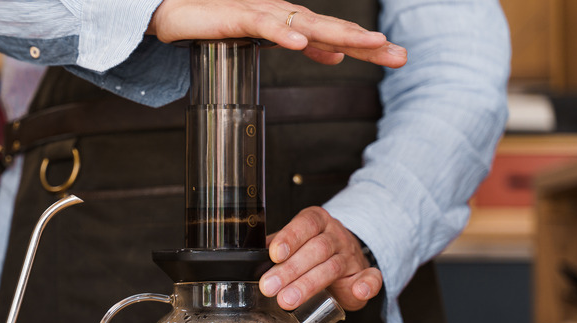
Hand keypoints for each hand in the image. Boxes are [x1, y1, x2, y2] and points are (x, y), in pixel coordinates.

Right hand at [147, 0, 406, 67]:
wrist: (179, 10)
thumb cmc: (221, 21)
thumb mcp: (269, 37)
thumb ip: (303, 45)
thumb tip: (334, 57)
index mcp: (295, 22)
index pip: (337, 34)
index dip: (366, 46)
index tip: (396, 58)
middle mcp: (285, 15)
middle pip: (332, 28)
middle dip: (366, 42)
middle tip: (397, 54)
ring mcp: (263, 13)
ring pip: (306, 24)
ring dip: (338, 34)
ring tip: (367, 45)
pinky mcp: (237, 16)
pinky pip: (262, 25)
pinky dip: (283, 33)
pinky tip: (301, 44)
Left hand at [259, 206, 383, 310]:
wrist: (346, 258)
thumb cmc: (313, 252)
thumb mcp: (294, 243)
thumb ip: (276, 248)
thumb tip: (253, 258)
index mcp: (316, 222)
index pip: (304, 224)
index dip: (290, 237)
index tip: (275, 254)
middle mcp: (335, 236)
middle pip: (316, 249)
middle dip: (290, 270)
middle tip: (270, 287)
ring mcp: (351, 255)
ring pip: (332, 267)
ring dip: (310, 284)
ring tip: (288, 299)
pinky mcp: (365, 275)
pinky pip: (372, 278)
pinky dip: (368, 285)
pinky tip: (359, 291)